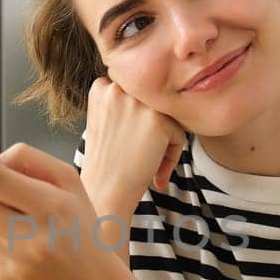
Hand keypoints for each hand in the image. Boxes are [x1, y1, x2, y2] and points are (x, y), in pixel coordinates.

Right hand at [79, 77, 184, 214]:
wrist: (105, 192)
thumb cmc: (107, 162)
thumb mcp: (104, 120)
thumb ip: (123, 101)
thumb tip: (157, 90)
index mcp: (102, 87)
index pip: (138, 93)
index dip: (138, 118)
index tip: (130, 140)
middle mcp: (117, 88)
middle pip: (154, 102)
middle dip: (152, 125)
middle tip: (138, 151)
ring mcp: (137, 102)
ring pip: (167, 115)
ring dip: (164, 138)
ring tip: (147, 160)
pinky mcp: (156, 119)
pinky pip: (178, 133)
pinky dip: (172, 153)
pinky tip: (153, 168)